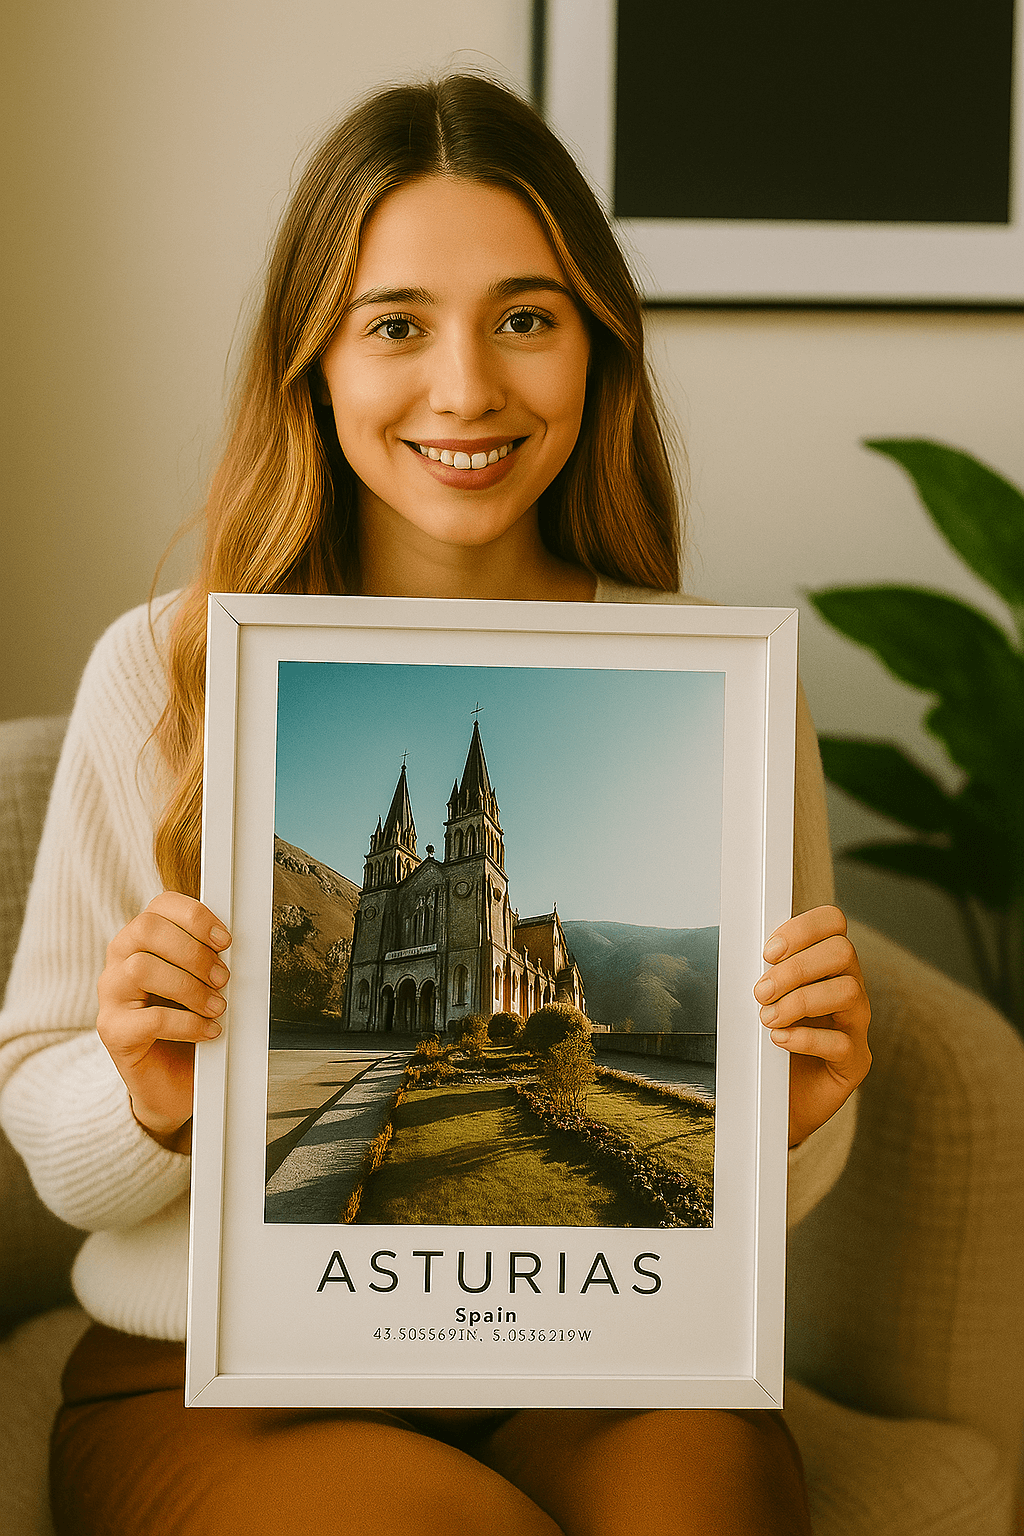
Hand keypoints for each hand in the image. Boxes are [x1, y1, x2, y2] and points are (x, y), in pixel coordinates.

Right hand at [96, 893, 230, 1153]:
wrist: (174, 1080)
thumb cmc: (189, 1023)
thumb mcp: (203, 983)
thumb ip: (211, 959)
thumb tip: (237, 949)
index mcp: (142, 940)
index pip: (160, 906)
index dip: (195, 916)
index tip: (225, 939)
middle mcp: (120, 961)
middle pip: (146, 929)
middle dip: (193, 951)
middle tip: (222, 978)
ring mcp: (111, 996)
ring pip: (141, 968)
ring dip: (190, 987)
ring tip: (216, 1007)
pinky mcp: (113, 1031)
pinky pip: (148, 1019)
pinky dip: (187, 1024)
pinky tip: (208, 1031)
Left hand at [753, 905, 870, 1146]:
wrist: (775, 1103)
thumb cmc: (767, 1045)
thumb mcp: (762, 1001)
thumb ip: (761, 973)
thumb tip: (738, 950)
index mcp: (826, 965)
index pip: (833, 923)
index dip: (803, 929)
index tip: (768, 952)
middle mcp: (848, 989)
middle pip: (843, 953)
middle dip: (796, 968)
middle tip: (761, 991)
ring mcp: (856, 1025)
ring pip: (848, 992)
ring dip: (800, 1001)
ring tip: (767, 1018)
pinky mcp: (854, 1062)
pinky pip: (842, 1042)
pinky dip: (806, 1038)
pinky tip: (780, 1040)